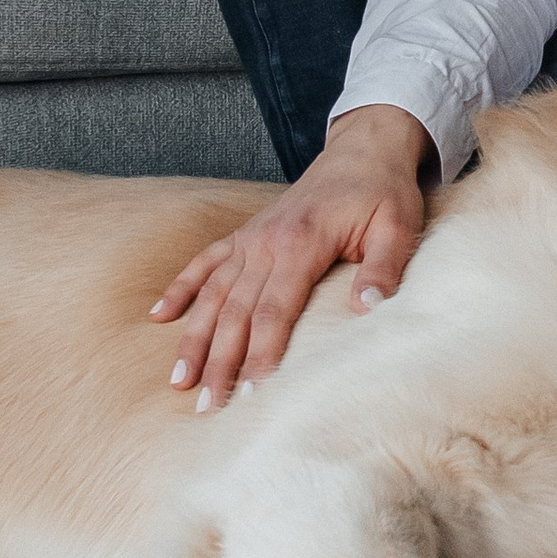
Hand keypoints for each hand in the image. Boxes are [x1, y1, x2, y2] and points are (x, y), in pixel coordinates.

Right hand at [151, 107, 432, 406]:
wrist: (364, 149)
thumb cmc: (383, 192)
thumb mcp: (398, 227)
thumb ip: (383, 269)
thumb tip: (367, 310)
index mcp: (301, 243)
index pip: (274, 311)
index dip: (261, 355)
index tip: (251, 395)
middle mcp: (266, 242)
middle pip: (236, 312)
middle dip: (219, 362)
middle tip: (206, 408)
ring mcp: (250, 238)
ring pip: (213, 294)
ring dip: (194, 338)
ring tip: (178, 381)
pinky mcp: (245, 235)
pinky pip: (204, 262)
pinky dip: (180, 288)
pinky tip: (158, 317)